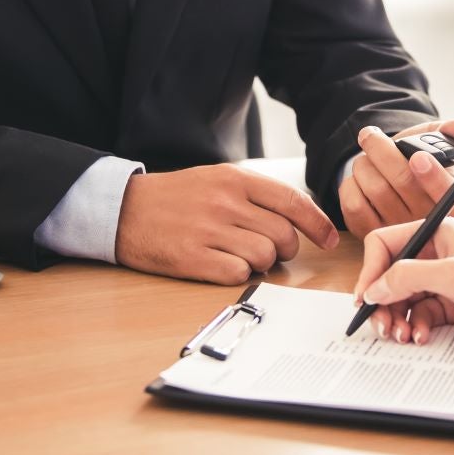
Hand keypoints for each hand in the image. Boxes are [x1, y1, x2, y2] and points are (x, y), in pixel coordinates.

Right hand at [115, 164, 338, 283]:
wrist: (124, 209)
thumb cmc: (177, 197)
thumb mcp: (217, 179)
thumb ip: (255, 194)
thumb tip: (298, 221)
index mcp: (235, 179)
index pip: (292, 201)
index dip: (317, 224)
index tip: (329, 240)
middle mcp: (225, 202)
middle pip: (284, 235)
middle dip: (284, 250)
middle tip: (267, 250)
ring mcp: (209, 230)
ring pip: (264, 257)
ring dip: (260, 263)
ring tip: (237, 254)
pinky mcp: (193, 258)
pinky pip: (238, 275)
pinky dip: (237, 274)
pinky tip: (220, 264)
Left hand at [338, 118, 453, 235]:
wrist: (391, 178)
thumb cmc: (416, 160)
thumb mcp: (435, 143)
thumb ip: (452, 132)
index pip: (449, 194)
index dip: (433, 176)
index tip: (418, 157)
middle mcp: (429, 220)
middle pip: (403, 181)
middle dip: (381, 150)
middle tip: (370, 135)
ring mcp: (401, 232)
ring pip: (375, 189)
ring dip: (364, 164)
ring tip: (367, 158)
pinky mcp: (374, 234)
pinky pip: (354, 205)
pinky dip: (351, 184)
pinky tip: (359, 179)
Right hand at [351, 221, 453, 343]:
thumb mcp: (453, 273)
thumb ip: (408, 277)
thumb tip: (374, 289)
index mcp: (434, 234)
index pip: (385, 245)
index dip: (371, 271)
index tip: (365, 298)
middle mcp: (435, 256)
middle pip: (391, 277)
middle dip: (382, 302)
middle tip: (381, 327)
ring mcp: (444, 282)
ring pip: (404, 301)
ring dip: (398, 319)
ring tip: (401, 336)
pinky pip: (423, 317)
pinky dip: (417, 328)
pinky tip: (421, 337)